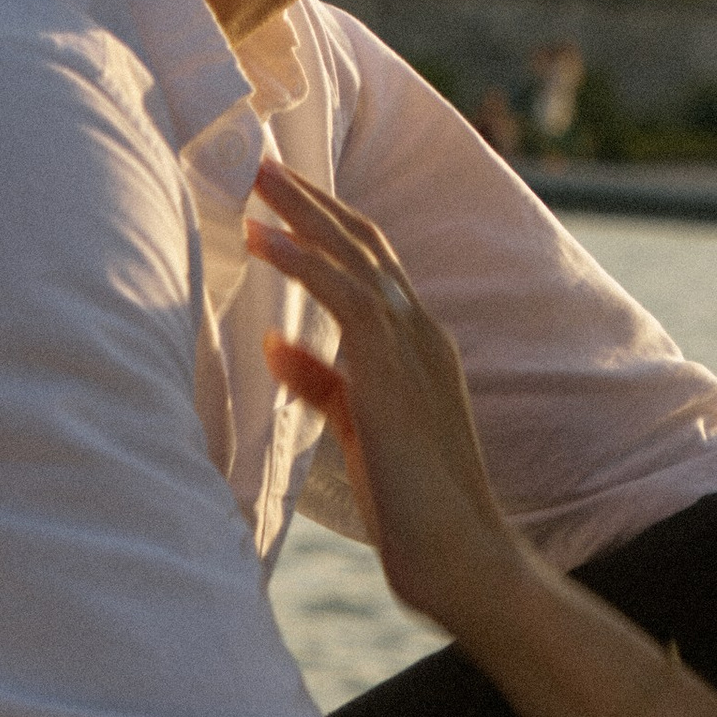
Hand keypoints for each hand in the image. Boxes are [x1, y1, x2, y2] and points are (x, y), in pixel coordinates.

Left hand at [246, 157, 527, 638]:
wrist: (461, 553)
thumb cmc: (413, 505)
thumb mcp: (358, 429)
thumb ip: (321, 382)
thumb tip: (275, 342)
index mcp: (418, 345)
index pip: (372, 264)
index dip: (329, 225)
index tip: (286, 196)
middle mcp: (421, 332)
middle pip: (365, 242)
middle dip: (313, 199)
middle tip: (263, 162)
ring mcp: (413, 346)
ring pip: (356, 254)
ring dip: (303, 212)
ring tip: (256, 179)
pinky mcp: (392, 369)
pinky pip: (345, 294)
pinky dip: (302, 260)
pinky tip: (263, 238)